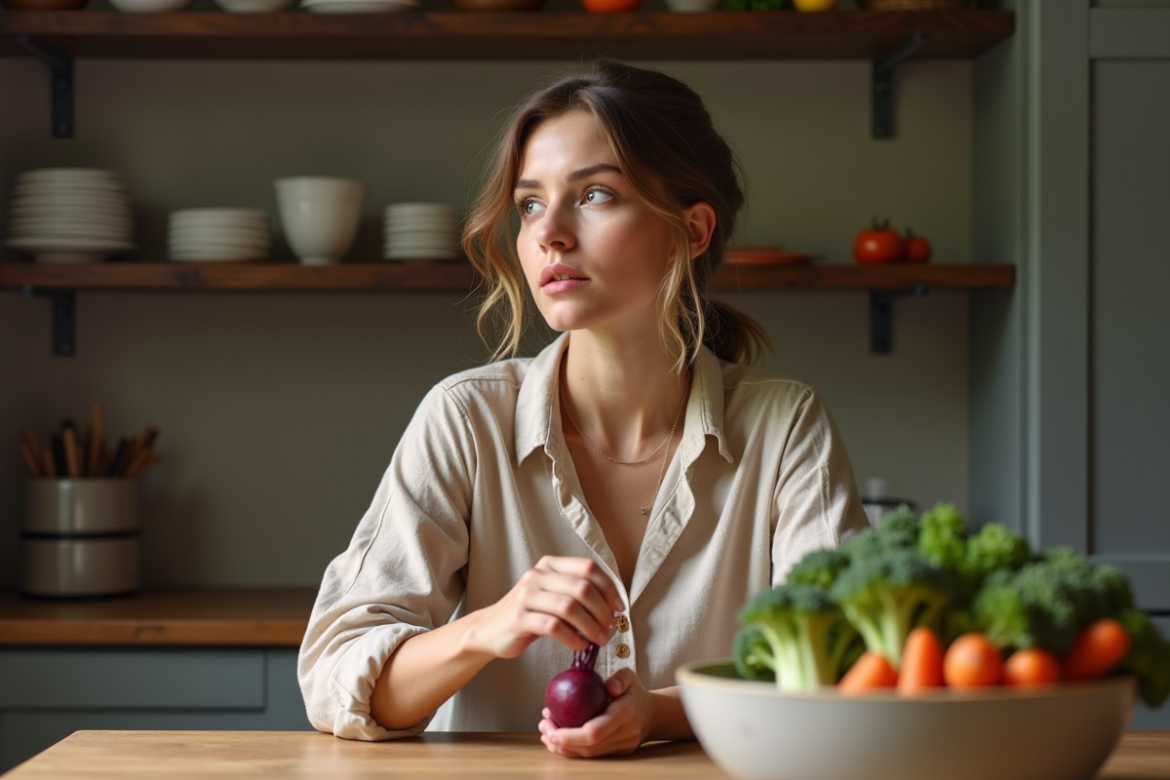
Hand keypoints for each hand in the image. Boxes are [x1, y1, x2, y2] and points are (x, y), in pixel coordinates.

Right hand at [465, 555, 623, 660]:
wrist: (490, 630)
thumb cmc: (529, 614)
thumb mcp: (552, 595)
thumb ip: (576, 594)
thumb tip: (613, 607)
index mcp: (550, 565)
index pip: (588, 567)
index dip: (609, 587)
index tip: (619, 608)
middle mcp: (537, 575)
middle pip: (582, 587)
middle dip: (602, 610)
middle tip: (609, 629)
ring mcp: (526, 596)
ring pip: (570, 606)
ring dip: (591, 626)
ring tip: (598, 640)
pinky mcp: (519, 618)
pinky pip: (553, 626)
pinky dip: (573, 638)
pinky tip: (580, 646)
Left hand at [538, 668, 651, 757]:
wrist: (652, 714)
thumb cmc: (635, 692)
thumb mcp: (630, 676)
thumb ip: (620, 678)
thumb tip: (608, 686)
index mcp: (625, 714)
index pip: (594, 732)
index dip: (570, 736)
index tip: (551, 729)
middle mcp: (625, 734)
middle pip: (588, 748)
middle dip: (560, 741)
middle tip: (543, 726)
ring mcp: (622, 747)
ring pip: (588, 754)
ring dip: (563, 747)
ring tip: (545, 732)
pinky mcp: (617, 753)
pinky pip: (592, 754)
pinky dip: (572, 749)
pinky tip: (557, 739)